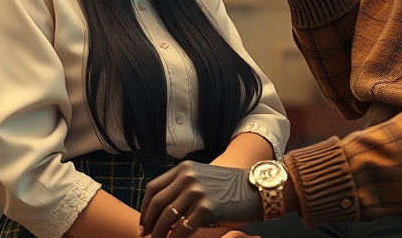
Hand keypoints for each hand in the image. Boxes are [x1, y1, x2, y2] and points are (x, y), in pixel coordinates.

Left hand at [139, 161, 261, 237]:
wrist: (257, 190)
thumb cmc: (231, 188)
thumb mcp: (203, 179)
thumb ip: (183, 189)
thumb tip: (164, 212)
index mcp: (184, 169)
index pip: (153, 188)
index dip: (145, 208)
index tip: (143, 223)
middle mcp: (188, 177)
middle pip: (157, 203)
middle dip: (148, 224)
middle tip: (145, 236)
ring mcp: (197, 191)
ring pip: (167, 218)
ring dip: (159, 234)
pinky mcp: (207, 208)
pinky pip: (183, 229)